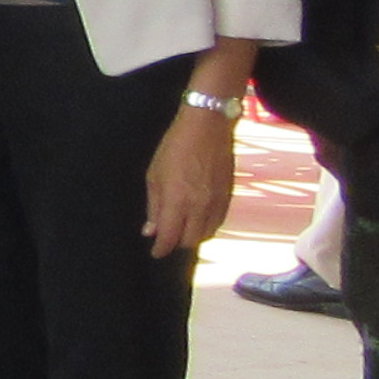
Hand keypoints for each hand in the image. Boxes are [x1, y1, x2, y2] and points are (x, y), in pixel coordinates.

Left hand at [140, 100, 237, 259]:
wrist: (207, 127)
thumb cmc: (175, 147)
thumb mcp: (154, 175)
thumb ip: (153, 206)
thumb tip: (150, 230)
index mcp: (176, 202)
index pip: (169, 238)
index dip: (160, 249)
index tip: (155, 252)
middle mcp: (199, 207)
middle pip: (189, 241)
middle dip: (176, 243)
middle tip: (167, 238)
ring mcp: (216, 203)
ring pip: (206, 234)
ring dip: (193, 237)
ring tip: (182, 229)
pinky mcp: (228, 196)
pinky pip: (219, 222)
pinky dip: (207, 227)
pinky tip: (198, 220)